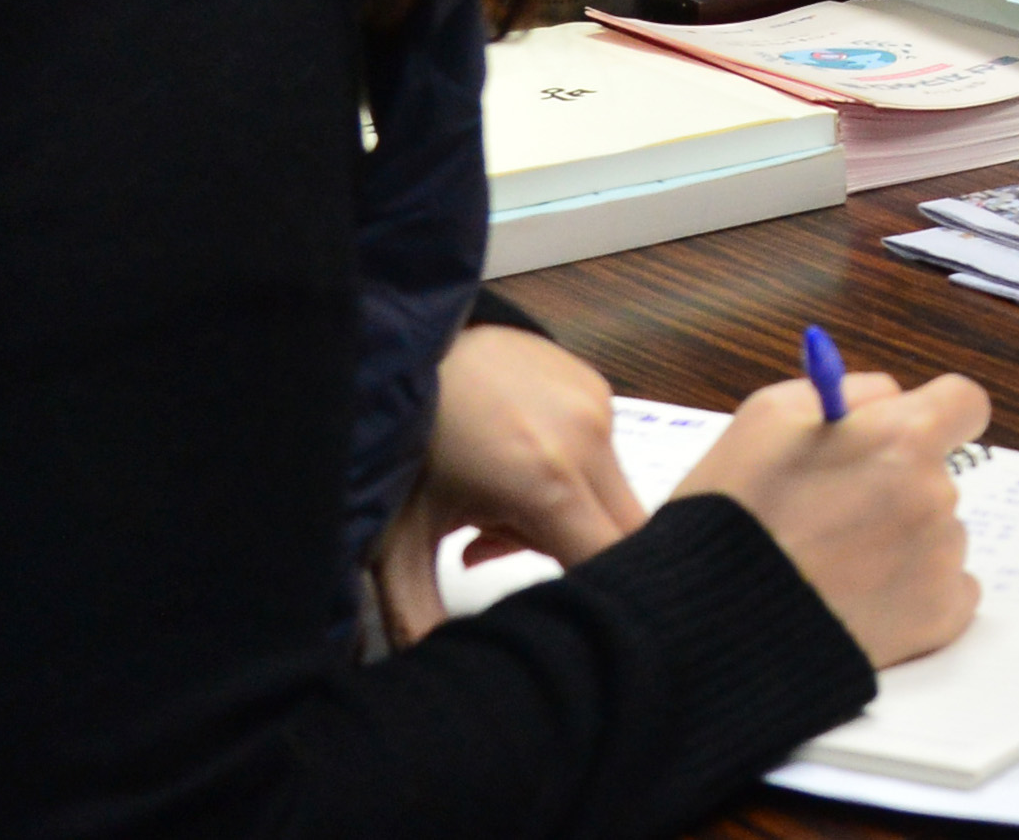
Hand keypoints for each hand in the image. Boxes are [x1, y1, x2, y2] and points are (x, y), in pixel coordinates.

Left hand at [371, 322, 644, 641]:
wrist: (393, 341)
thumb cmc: (394, 445)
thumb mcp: (395, 542)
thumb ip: (418, 616)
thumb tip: (441, 676)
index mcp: (547, 482)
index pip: (612, 562)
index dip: (594, 597)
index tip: (559, 613)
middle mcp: (589, 438)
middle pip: (625, 531)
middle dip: (580, 558)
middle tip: (503, 556)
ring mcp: (597, 402)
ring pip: (614, 493)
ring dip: (571, 517)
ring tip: (491, 515)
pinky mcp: (594, 383)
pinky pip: (603, 452)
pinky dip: (569, 475)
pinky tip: (511, 469)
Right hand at [670, 368, 991, 667]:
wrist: (710, 623)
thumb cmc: (732, 514)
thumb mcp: (767, 417)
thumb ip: (844, 391)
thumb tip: (889, 396)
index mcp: (903, 437)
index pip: (965, 403)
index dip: (936, 415)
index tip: (911, 435)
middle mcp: (934, 494)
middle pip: (938, 476)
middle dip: (896, 486)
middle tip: (834, 515)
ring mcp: (940, 558)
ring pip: (939, 534)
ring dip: (901, 542)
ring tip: (833, 565)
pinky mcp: (938, 616)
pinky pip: (947, 590)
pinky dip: (913, 594)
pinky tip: (859, 598)